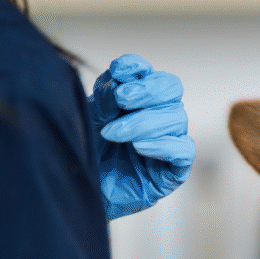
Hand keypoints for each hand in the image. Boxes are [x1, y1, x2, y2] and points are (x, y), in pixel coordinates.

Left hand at [88, 54, 195, 219]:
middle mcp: (157, 117)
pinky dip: (163, 145)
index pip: (150, 73)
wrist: (75, 189)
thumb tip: (122, 82)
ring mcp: (168, 144)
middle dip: (147, 90)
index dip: (137, 68)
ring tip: (113, 133)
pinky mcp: (172, 172)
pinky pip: (184, 151)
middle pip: (171, 88)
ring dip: (144, 122)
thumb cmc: (83, 153)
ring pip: (177, 118)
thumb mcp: (87, 117)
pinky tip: (138, 148)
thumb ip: (105, 97)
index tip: (118, 72)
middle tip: (121, 99)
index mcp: (138, 100)